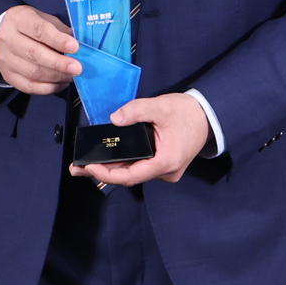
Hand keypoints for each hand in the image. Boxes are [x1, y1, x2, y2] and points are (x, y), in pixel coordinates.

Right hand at [0, 5, 80, 95]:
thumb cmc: (30, 25)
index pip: (39, 30)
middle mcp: (7, 38)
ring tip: (72, 76)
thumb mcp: (44, 18)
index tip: (75, 47)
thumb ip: (60, 29)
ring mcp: (5, 59)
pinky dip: (48, 88)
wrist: (5, 35)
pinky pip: (29, 86)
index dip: (58, 40)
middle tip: (77, 68)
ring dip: (56, 77)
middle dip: (59, 63)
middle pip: (34, 54)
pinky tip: (61, 83)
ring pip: (32, 73)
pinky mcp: (8, 75)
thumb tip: (79, 45)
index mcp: (18, 19)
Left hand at [72, 92, 210, 186]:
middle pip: (128, 177)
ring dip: (111, 169)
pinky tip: (107, 160)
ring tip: (86, 164)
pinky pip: (140, 168)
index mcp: (165, 162)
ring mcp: (165, 171)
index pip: (130, 176)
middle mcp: (165, 172)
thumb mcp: (160, 107)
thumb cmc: (188, 112)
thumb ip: (136, 111)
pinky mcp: (164, 165)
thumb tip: (114, 118)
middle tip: (76, 168)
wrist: (209, 115)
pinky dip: (123, 164)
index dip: (107, 174)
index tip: (88, 167)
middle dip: (102, 172)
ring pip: (133, 174)